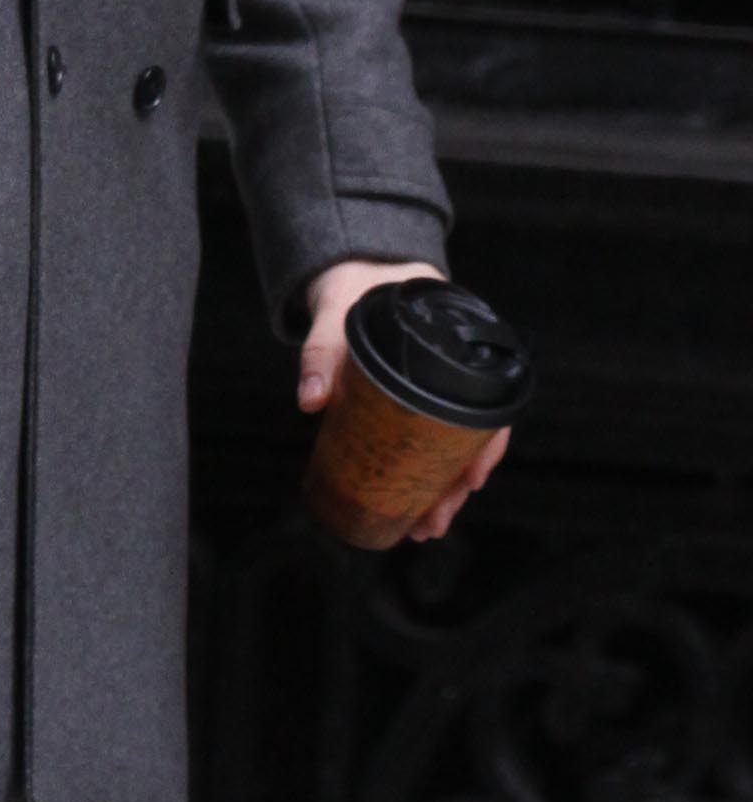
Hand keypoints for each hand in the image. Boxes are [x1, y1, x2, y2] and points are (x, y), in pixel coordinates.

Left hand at [300, 258, 509, 540]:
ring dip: (442, 490)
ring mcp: (437, 390)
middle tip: (434, 524)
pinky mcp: (415, 403)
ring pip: (453, 446)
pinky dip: (425, 473)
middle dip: (456, 487)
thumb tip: (311, 401)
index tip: (474, 479)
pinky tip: (417, 504)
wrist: (350, 272)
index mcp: (456, 342)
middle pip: (472, 436)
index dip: (488, 445)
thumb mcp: (337, 316)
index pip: (490, 401)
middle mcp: (455, 371)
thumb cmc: (354, 289)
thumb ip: (321, 354)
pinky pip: (430, 442)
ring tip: (425, 528)